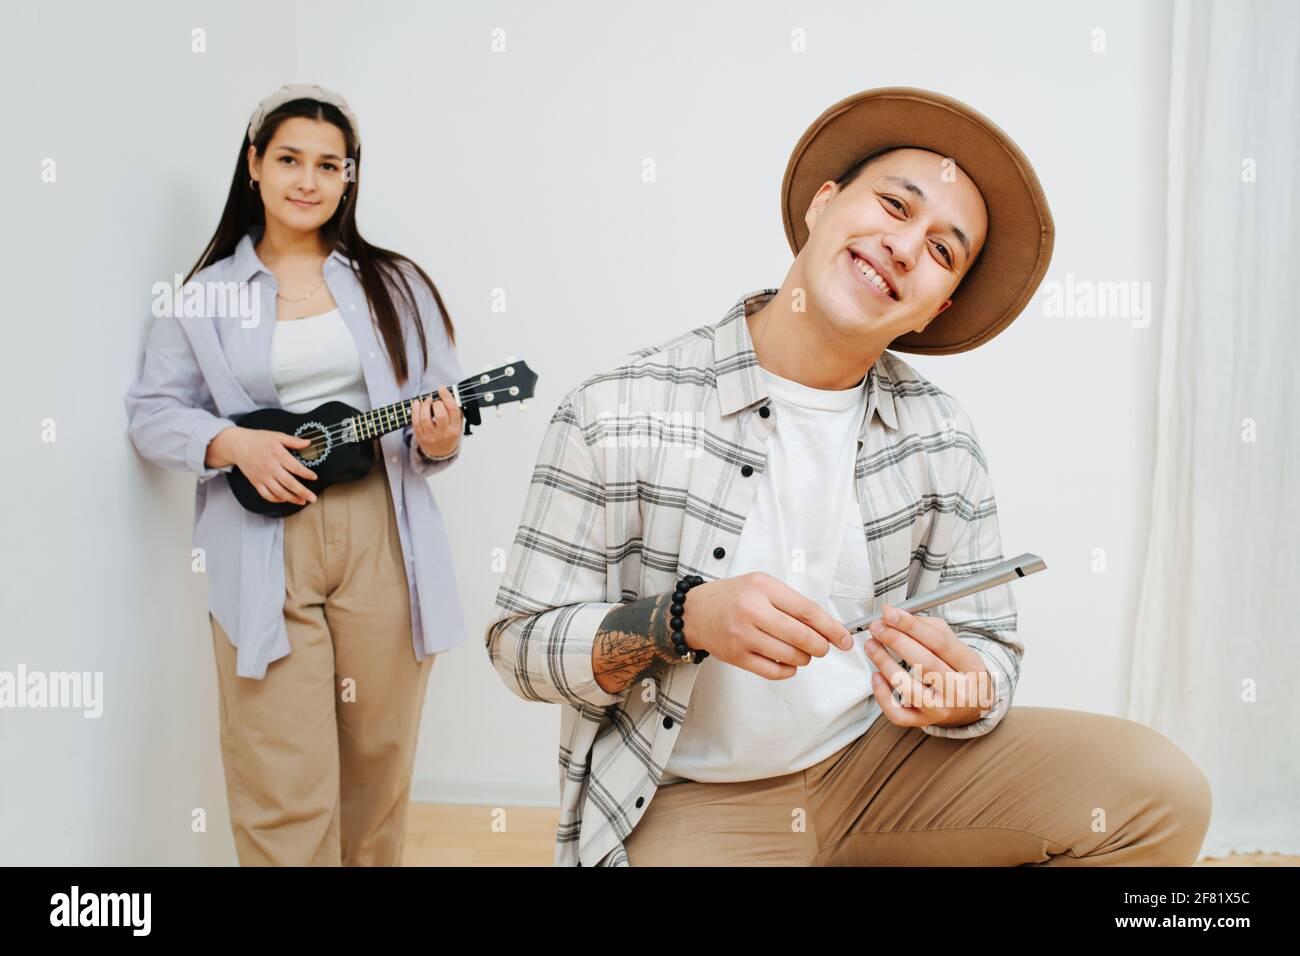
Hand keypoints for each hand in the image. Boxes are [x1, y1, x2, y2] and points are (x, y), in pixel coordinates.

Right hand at [209, 426, 317, 505]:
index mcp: (277, 454)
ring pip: (279, 492)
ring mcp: (262, 476)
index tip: (314, 477)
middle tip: (313, 498)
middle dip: (302, 492)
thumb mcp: (277, 436)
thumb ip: (293, 441)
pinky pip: (267, 495)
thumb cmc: (258, 439)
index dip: (306, 474)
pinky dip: (277, 499)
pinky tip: (285, 499)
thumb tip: (308, 443)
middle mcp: (270, 467)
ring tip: (302, 501)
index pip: (295, 467)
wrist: (237, 445)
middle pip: (289, 483)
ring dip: (292, 499)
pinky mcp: (256, 482)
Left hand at [411, 386, 463, 459]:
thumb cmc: (449, 434)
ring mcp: (431, 436)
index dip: (447, 397)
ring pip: (425, 418)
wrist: (441, 452)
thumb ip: (455, 411)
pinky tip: (417, 403)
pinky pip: (415, 422)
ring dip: (424, 405)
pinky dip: (415, 410)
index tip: (441, 388)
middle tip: (435, 401)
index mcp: (455, 429)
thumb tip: (448, 394)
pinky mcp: (421, 437)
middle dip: (436, 403)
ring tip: (427, 401)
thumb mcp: (457, 424)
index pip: (453, 410)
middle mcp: (444, 433)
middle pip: (440, 415)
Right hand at [681, 572, 853, 679]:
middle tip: (824, 648)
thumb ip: (792, 603)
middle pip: (801, 636)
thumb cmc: (734, 597)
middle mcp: (752, 610)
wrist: (695, 611)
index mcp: (763, 588)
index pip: (807, 611)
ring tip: (802, 652)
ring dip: (804, 658)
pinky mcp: (736, 656)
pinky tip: (788, 662)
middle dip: (820, 647)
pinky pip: (773, 671)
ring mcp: (742, 636)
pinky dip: (788, 670)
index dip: (830, 628)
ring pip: (790, 656)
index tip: (844, 638)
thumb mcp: (763, 586)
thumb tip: (827, 627)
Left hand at [864, 604, 993, 728]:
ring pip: (908, 689)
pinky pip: (898, 713)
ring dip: (884, 663)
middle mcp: (958, 691)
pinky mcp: (924, 722)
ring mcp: (941, 710)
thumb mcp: (954, 645)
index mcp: (970, 666)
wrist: (971, 704)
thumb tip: (895, 616)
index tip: (889, 613)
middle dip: (896, 640)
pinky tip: (876, 675)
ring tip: (872, 645)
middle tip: (877, 626)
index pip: (939, 642)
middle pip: (925, 663)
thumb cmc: (958, 669)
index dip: (911, 625)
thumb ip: (927, 627)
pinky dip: (882, 694)